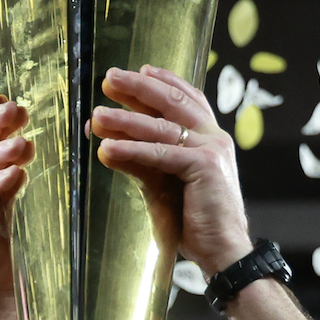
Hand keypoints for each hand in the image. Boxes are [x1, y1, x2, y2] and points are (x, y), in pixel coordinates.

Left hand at [91, 66, 251, 273]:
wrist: (223, 250)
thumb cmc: (195, 220)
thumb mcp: (164, 183)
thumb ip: (143, 160)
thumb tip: (107, 143)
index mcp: (211, 137)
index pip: (188, 98)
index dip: (164, 81)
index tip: (139, 69)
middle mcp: (215, 137)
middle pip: (173, 102)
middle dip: (139, 87)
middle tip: (109, 77)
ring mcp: (212, 149)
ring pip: (161, 127)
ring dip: (125, 119)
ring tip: (96, 116)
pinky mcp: (204, 167)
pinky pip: (160, 154)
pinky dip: (131, 150)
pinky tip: (107, 149)